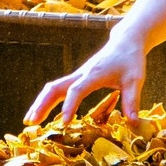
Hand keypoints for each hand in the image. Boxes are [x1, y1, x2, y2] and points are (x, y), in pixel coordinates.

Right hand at [26, 33, 147, 124]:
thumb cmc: (131, 59)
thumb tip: (133, 124)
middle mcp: (81, 74)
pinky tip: (43, 113)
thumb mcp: (135, 80)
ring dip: (41, 103)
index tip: (64, 123)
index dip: (69, 106)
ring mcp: (78, 75)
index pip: (76, 90)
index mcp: (94, 74)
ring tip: (30, 120)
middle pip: (55, 88)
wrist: (125, 41)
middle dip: (42, 105)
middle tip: (30, 122)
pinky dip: (48, 100)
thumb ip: (132, 101)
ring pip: (53, 88)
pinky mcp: (78, 78)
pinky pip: (58, 89)